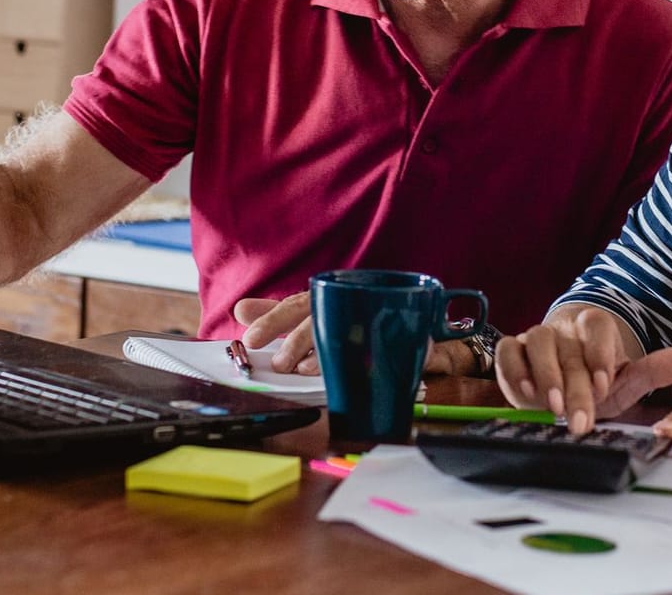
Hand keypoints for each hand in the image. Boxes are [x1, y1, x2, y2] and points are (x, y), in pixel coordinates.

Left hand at [233, 295, 469, 376]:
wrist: (431, 338)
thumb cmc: (367, 324)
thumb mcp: (320, 319)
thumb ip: (280, 315)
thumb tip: (240, 309)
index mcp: (332, 299)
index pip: (297, 305)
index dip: (273, 320)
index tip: (250, 339)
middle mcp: (354, 304)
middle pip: (320, 315)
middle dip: (294, 338)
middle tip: (276, 362)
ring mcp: (381, 317)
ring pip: (347, 328)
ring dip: (324, 350)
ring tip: (304, 370)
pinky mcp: (407, 337)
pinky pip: (385, 345)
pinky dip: (365, 357)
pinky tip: (346, 371)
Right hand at [496, 307, 671, 434]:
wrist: (564, 388)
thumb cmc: (596, 384)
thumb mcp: (627, 381)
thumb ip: (656, 370)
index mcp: (594, 328)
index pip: (597, 327)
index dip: (599, 353)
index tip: (605, 385)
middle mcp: (564, 329)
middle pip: (568, 348)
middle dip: (575, 385)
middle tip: (580, 419)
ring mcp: (536, 338)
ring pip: (537, 343)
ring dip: (545, 376)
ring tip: (553, 406)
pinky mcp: (511, 352)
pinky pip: (507, 352)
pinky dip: (513, 369)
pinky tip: (525, 392)